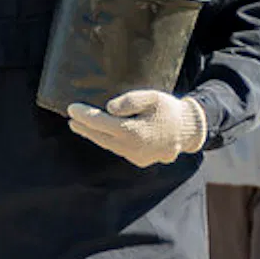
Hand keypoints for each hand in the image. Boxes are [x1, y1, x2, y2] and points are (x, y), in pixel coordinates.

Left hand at [64, 89, 205, 168]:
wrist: (188, 131)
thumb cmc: (169, 110)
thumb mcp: (152, 97)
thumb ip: (130, 101)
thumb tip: (108, 108)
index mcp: (134, 132)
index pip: (102, 123)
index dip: (85, 116)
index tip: (72, 108)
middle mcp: (132, 148)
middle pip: (101, 137)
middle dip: (84, 128)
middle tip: (71, 118)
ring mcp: (135, 157)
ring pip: (108, 145)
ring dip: (94, 135)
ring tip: (80, 125)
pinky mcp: (139, 160)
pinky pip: (118, 149)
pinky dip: (107, 140)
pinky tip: (100, 133)